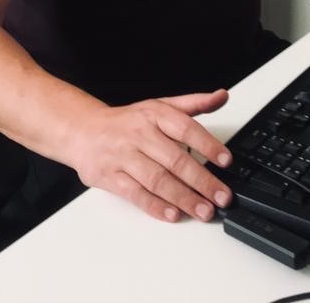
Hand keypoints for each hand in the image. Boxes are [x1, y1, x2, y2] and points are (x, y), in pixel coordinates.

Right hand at [70, 88, 232, 222]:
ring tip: (203, 210)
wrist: (84, 130)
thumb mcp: (160, 106)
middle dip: (201, 181)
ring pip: (157, 180)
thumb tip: (222, 96)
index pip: (185, 127)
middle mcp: (139, 134)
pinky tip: (173, 214)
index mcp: (154, 114)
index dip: (208, 144)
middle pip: (174, 159)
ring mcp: (123, 156)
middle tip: (221, 196)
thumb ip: (193, 104)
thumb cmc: (128, 122)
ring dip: (183, 198)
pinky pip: (135, 194)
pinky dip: (155, 206)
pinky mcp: (109, 177)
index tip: (225, 160)